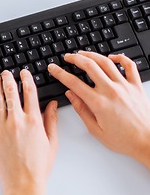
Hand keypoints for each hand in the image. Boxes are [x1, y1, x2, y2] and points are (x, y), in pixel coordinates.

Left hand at [0, 70, 57, 194]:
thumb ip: (51, 120)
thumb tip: (52, 104)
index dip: (26, 79)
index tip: (23, 73)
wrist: (23, 183)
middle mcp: (17, 122)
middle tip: (6, 72)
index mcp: (33, 121)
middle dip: (8, 79)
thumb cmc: (38, 166)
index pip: (29, 92)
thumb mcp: (52, 142)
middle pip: (11, 93)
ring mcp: (2, 128)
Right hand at [48, 51, 149, 167]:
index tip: (53, 68)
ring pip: (106, 62)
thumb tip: (71, 95)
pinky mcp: (136, 86)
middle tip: (67, 57)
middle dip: (75, 58)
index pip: (73, 82)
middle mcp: (111, 91)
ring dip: (92, 55)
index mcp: (98, 103)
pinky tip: (112, 57)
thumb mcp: (95, 129)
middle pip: (89, 66)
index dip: (60, 73)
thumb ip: (81, 110)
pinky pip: (129, 66)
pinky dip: (120, 58)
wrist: (147, 141)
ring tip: (83, 53)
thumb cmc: (123, 139)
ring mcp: (125, 86)